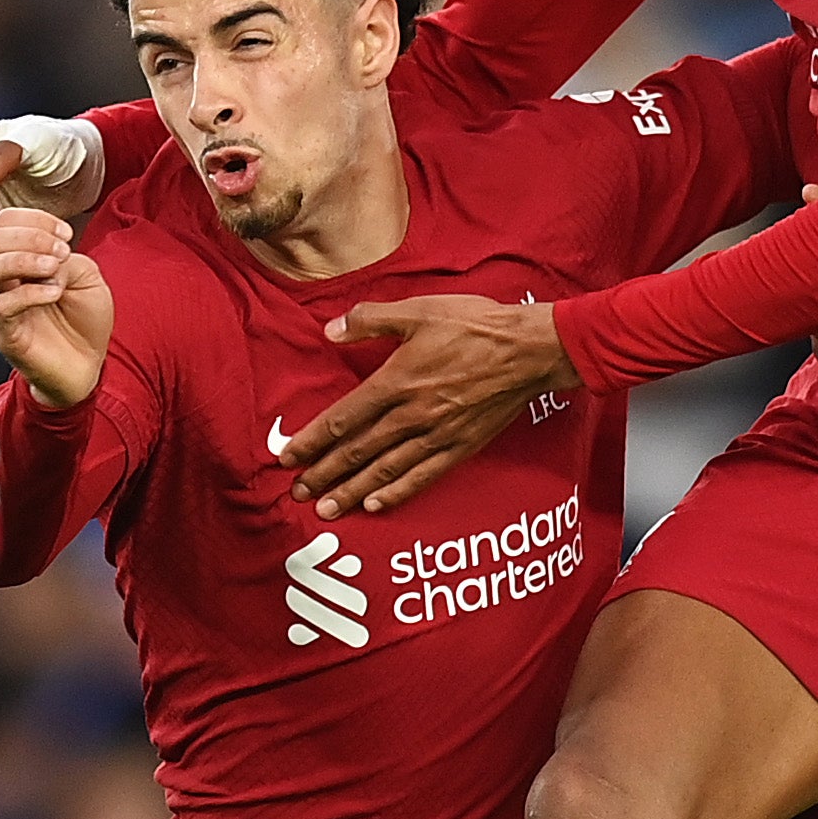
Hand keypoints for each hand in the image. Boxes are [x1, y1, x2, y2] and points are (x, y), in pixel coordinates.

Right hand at [0, 210, 111, 408]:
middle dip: (28, 235)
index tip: (66, 233)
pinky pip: (3, 306)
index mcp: (22, 259)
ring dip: (23, 259)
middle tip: (60, 249)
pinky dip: (30, 292)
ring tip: (53, 266)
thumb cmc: (84, 322)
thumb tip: (47, 257)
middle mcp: (6, 280)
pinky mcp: (7, 334)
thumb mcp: (87, 276)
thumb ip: (66, 258)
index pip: (6, 222)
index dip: (34, 219)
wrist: (87, 367)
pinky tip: (54, 293)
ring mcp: (2, 306)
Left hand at [281, 296, 574, 518]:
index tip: (287, 457)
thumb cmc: (475, 325)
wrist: (530, 350)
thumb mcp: (419, 309)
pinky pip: (422, 477)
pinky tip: (375, 506)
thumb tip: (329, 330)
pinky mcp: (460, 447)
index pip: (342, 418)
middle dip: (324, 474)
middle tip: (297, 494)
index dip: (312, 440)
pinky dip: (396, 493)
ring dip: (351, 491)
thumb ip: (371, 320)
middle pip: (357, 451)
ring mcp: (436, 435)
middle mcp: (411, 414)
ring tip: (326, 508)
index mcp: (396, 381)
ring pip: (384, 470)